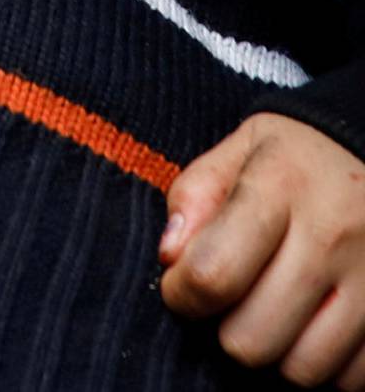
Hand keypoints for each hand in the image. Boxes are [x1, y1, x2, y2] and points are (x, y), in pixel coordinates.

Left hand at [162, 114, 364, 385]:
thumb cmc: (297, 161)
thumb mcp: (241, 150)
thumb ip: (195, 194)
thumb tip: (171, 259)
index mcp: (280, 185)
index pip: (214, 272)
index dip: (182, 294)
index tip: (181, 286)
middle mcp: (331, 237)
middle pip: (252, 337)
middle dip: (227, 327)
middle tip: (235, 299)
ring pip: (301, 369)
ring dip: (277, 350)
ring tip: (275, 310)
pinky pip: (348, 380)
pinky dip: (324, 364)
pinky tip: (315, 323)